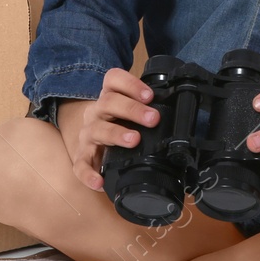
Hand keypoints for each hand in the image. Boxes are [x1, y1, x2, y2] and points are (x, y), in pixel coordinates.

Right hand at [58, 67, 160, 192]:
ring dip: (116, 133)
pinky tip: (99, 180)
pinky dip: (89, 173)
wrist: (92, 142)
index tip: (149, 95)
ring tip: (133, 140)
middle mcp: (96, 112)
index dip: (130, 84)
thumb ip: (148, 112)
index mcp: (109, 97)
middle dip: (132, 109)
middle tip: (152, 118)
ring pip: (97, 129)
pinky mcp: (82, 156)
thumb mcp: (130, 113)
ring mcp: (88, 134)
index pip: (113, 80)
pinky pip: (80, 165)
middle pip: (108, 102)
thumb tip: (178, 117)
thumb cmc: (118, 124)